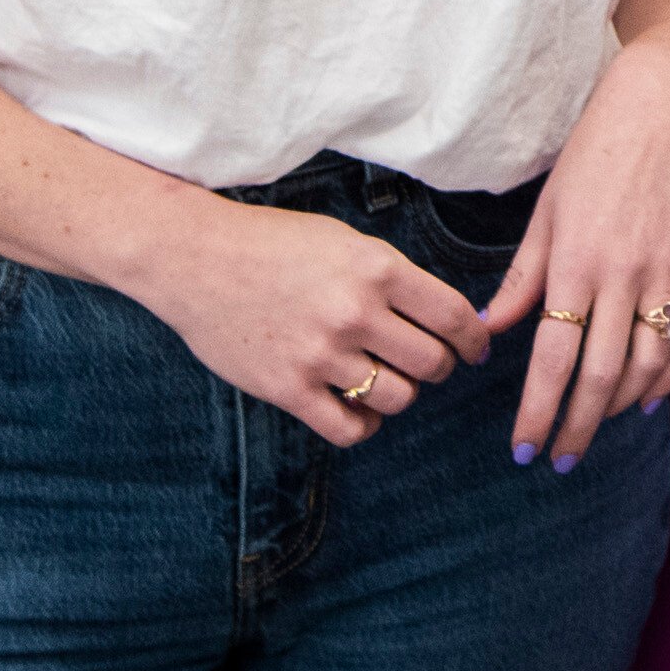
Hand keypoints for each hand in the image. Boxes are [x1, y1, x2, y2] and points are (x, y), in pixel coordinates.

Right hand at [130, 199, 486, 449]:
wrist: (194, 257)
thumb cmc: (273, 243)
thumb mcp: (345, 241)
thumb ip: (391, 276)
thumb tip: (443, 316)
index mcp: (377, 268)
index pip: (454, 316)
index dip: (474, 340)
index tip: (475, 349)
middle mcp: (354, 312)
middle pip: (433, 364)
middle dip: (441, 368)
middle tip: (431, 365)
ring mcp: (320, 354)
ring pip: (397, 398)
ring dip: (401, 394)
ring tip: (387, 380)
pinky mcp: (287, 388)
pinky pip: (349, 429)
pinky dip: (365, 425)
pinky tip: (359, 409)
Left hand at [483, 38, 669, 471]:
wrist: (660, 106)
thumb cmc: (592, 152)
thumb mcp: (545, 209)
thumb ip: (521, 276)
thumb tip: (489, 328)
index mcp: (574, 260)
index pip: (552, 356)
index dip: (537, 410)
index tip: (524, 449)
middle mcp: (621, 274)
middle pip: (599, 374)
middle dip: (576, 426)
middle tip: (558, 461)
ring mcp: (666, 271)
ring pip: (647, 364)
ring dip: (618, 407)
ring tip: (593, 427)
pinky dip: (668, 376)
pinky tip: (645, 399)